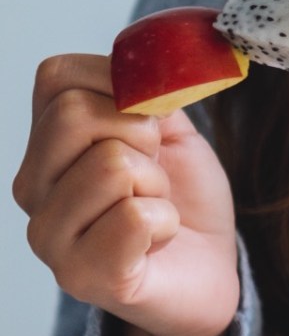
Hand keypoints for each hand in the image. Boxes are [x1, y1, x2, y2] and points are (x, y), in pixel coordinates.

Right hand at [12, 54, 239, 335]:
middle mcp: (32, 189)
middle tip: (153, 175)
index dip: (121, 88)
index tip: (146, 127)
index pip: (58, 77)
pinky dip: (164, 222)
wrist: (210, 271)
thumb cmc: (184, 198)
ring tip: (153, 210)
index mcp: (45, 145)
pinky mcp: (83, 276)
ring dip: (157, 186)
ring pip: (112, 165)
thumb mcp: (171, 128)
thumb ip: (149, 88)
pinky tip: (156, 241)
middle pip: (76, 114)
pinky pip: (134, 216)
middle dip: (141, 136)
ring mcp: (49, 237)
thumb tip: (147, 58)